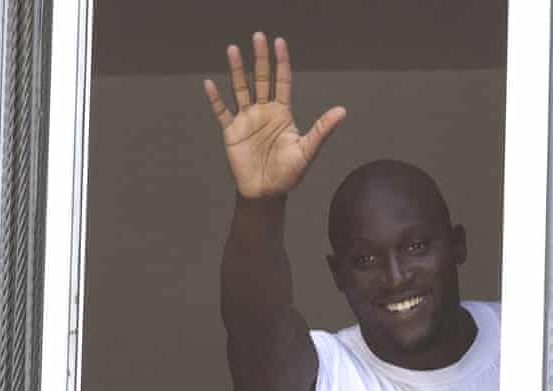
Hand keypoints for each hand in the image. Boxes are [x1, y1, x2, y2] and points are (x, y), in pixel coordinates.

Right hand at [204, 33, 345, 198]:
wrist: (267, 193)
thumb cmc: (289, 174)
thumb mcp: (307, 150)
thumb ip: (322, 129)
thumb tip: (342, 111)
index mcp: (282, 113)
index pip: (282, 81)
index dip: (281, 62)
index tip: (279, 42)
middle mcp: (264, 112)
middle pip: (261, 79)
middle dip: (260, 58)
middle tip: (258, 36)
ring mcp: (247, 120)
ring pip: (240, 89)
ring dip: (237, 70)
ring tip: (233, 49)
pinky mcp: (232, 132)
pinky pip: (222, 112)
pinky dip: (215, 99)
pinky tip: (209, 84)